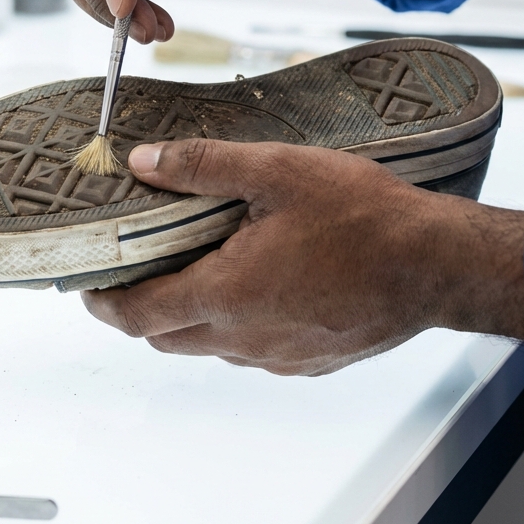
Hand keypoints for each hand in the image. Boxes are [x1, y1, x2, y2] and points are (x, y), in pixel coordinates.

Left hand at [82, 139, 523, 375]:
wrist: (435, 265)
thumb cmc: (364, 217)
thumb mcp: (276, 171)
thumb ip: (203, 165)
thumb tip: (145, 162)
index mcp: (226, 293)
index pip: (138, 314)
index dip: (104, 303)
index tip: (89, 289)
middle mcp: (245, 338)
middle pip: (166, 337)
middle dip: (141, 311)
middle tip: (136, 274)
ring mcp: (278, 356)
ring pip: (210, 346)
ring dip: (191, 317)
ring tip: (199, 270)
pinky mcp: (309, 361)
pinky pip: (253, 351)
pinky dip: (236, 325)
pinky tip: (258, 287)